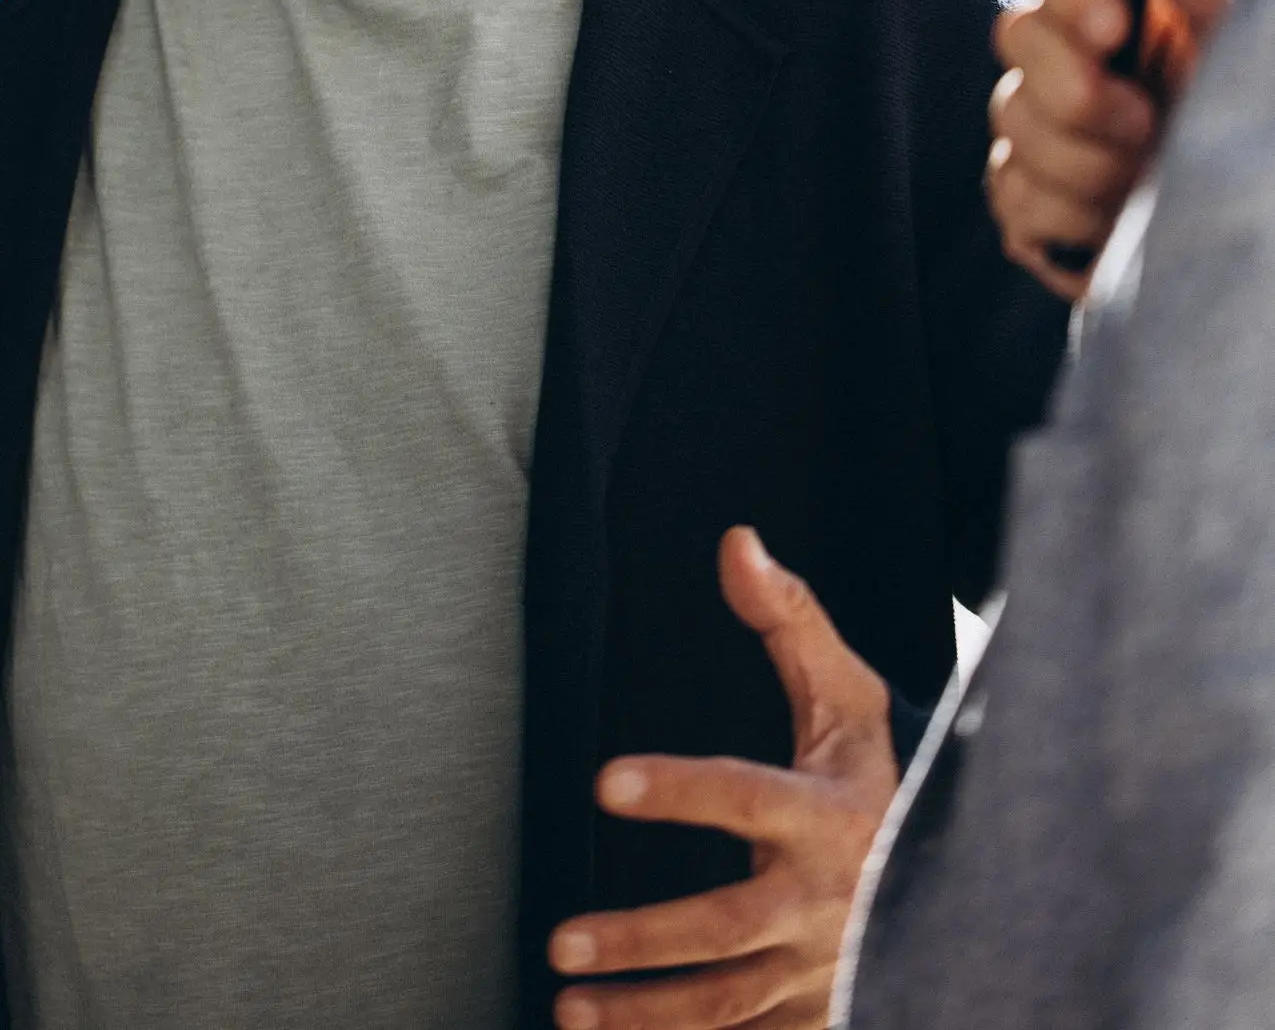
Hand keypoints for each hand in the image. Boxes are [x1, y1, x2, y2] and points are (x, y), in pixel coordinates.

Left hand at [548, 527, 896, 1028]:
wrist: (964, 876)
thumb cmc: (879, 771)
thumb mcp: (847, 694)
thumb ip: (788, 620)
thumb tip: (737, 542)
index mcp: (828, 814)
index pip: (742, 795)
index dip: (676, 788)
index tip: (603, 780)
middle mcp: (827, 901)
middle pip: (724, 930)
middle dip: (640, 942)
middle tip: (560, 943)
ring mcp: (824, 970)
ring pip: (727, 1007)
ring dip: (644, 1016)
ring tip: (567, 1008)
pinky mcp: (821, 1016)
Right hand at [987, 0, 1237, 301]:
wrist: (1230, 225)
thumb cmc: (1234, 122)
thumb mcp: (1234, 53)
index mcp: (1117, 0)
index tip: (1117, 27)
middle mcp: (1060, 49)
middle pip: (1016, 30)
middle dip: (1078, 88)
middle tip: (1145, 122)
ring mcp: (1030, 120)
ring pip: (1014, 118)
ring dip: (1087, 162)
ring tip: (1144, 182)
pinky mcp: (1019, 193)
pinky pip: (1014, 193)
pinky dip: (1070, 216)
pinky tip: (1111, 224)